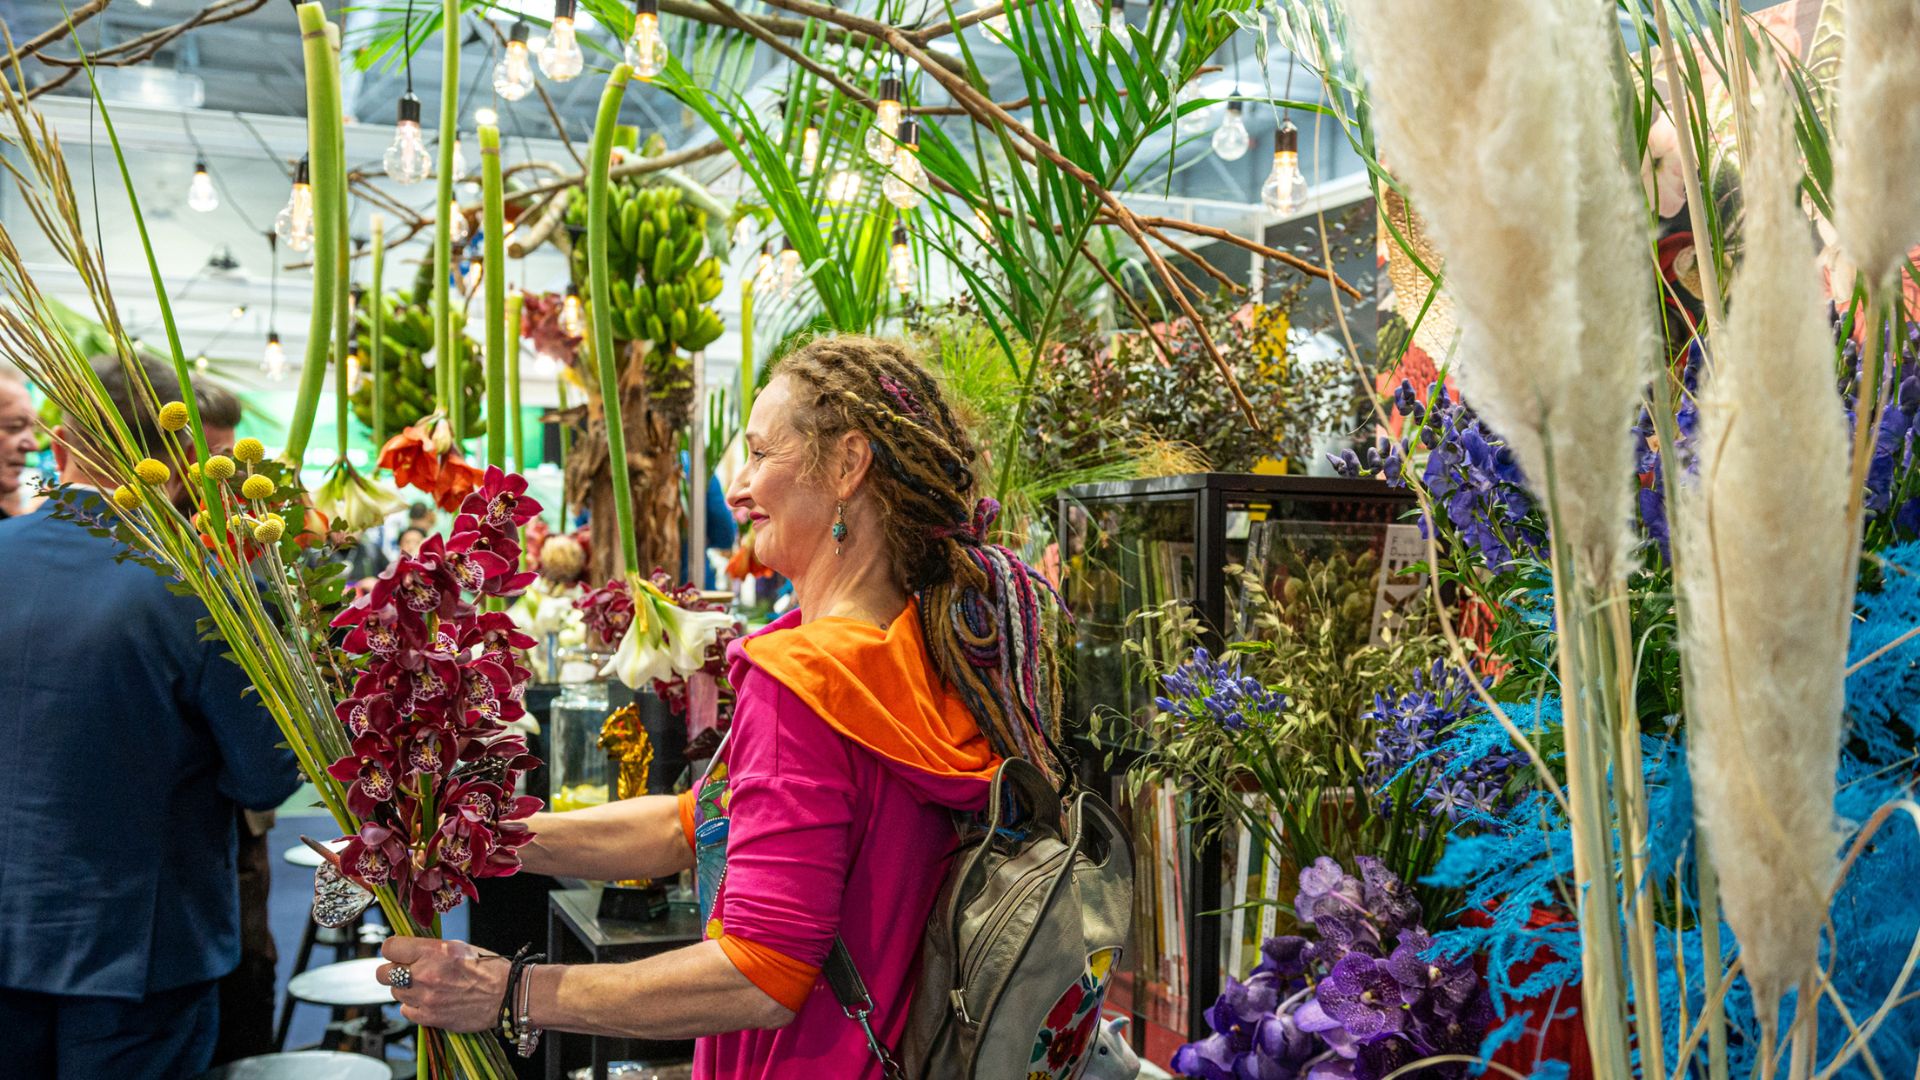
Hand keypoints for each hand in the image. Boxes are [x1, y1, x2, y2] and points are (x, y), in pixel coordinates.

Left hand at [378, 937, 509, 1033]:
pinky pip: (406, 1011)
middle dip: (392, 970)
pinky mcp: (429, 1017)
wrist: (505, 995)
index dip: (393, 948)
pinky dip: (413, 1006)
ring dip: (406, 989)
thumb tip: (409, 950)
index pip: (390, 947)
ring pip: (395, 993)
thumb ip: (430, 948)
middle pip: (383, 973)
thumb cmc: (487, 968)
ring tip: (425, 986)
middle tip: (405, 970)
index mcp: (432, 951)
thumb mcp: (459, 947)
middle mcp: (423, 974)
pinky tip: (429, 1000)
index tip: (399, 951)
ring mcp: (425, 998)